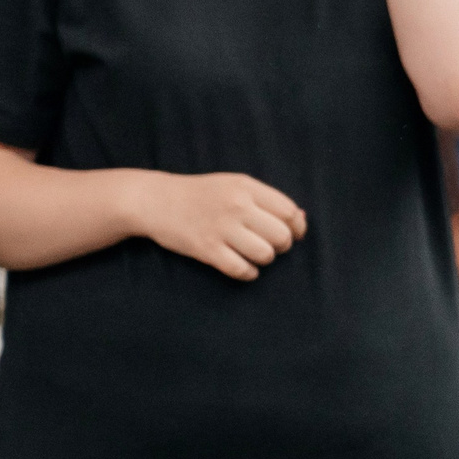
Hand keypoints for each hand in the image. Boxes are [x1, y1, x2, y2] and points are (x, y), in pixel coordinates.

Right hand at [137, 171, 307, 281]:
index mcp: (246, 187)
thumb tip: (301, 218)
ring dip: (265, 259)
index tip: (293, 234)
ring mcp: (221, 228)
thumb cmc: (202, 194)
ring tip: (255, 255)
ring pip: (264, 254)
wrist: (157, 200)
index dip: (297, 227)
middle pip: (281, 235)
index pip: (288, 211)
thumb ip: (267, 199)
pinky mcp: (207, 249)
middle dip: (282, 245)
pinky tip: (245, 268)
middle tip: (271, 245)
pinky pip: (241, 269)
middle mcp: (237, 206)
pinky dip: (248, 273)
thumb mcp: (235, 185)